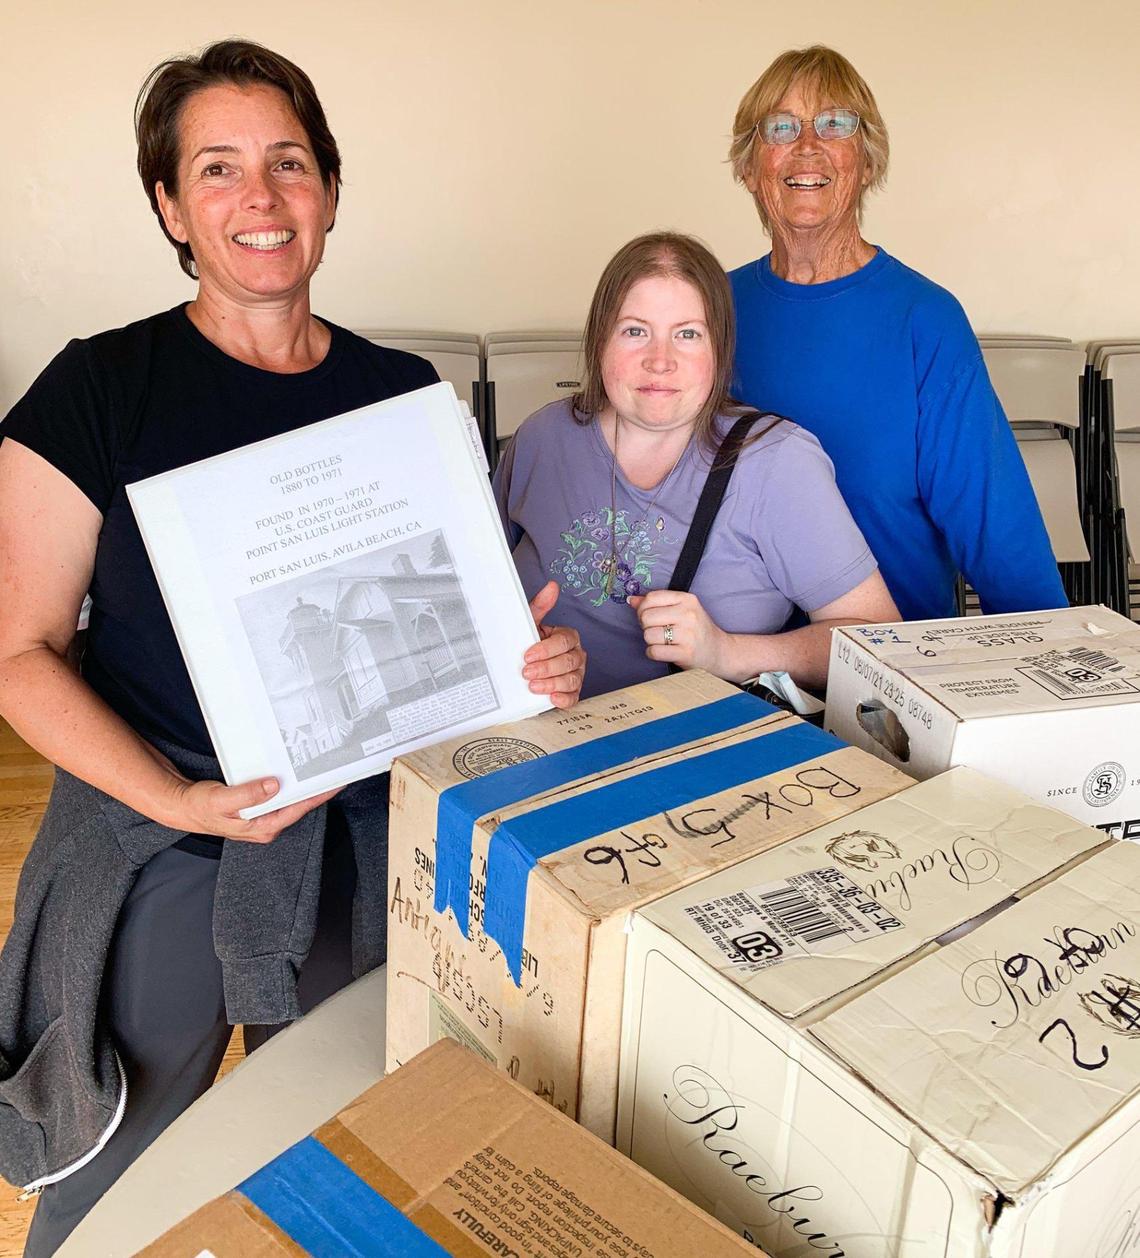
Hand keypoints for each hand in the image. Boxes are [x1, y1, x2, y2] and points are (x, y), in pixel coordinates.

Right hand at [164, 774, 341, 843]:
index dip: (319, 796)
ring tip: (323, 769)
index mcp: (263, 826)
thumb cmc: (201, 808)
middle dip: (318, 789)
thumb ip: (247, 795)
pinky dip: (291, 784)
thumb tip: (272, 786)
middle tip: (335, 770)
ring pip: (292, 800)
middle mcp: (268, 824)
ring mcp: (264, 816)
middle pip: (300, 805)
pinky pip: (281, 794)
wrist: (185, 807)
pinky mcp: (260, 807)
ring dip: (305, 786)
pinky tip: (296, 773)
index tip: (336, 783)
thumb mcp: (221, 801)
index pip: (299, 809)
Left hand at [523, 580, 584, 708]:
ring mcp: (576, 674)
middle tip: (527, 672)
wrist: (529, 665)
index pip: (564, 642)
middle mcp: (576, 655)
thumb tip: (551, 586)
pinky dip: (563, 699)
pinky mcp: (573, 692)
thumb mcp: (532, 624)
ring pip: (571, 680)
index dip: (546, 649)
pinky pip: (574, 697)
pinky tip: (551, 698)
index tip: (528, 655)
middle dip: (546, 668)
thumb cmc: (531, 643)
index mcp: (568, 637)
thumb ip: (540, 606)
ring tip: (533, 686)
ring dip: (552, 684)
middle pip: (568, 662)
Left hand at [628, 590, 730, 675]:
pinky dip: (654, 653)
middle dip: (646, 626)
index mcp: (687, 599)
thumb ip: (656, 603)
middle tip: (658, 631)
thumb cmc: (697, 630)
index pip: (651, 598)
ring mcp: (688, 634)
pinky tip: (664, 651)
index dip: (643, 608)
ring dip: (651, 641)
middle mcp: (688, 614)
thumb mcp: (681, 610)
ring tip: (664, 642)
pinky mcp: (685, 653)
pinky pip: (654, 651)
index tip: (650, 616)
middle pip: (646, 617)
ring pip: (648, 635)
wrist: (720, 652)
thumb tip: (631, 600)